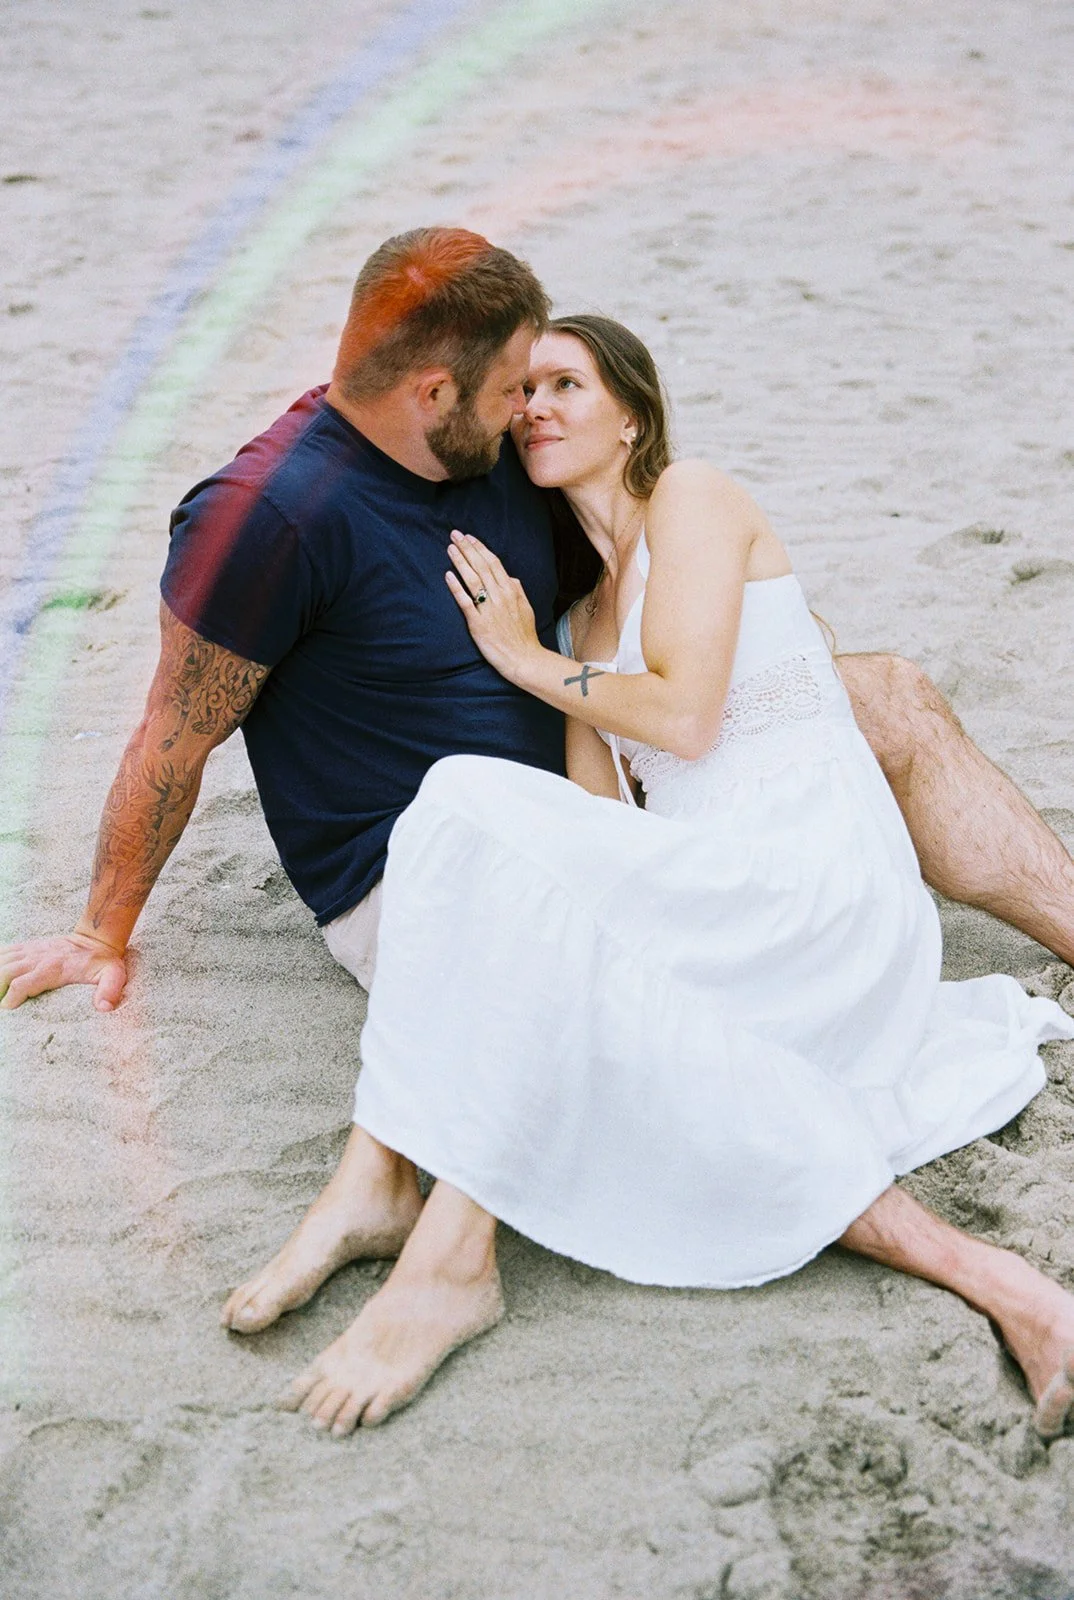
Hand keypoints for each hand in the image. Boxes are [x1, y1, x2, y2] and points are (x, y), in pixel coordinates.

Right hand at [0, 932, 127, 1011]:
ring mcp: (32, 951)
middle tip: (0, 1001)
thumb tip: (104, 1008)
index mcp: (53, 968)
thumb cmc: (103, 962)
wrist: (97, 938)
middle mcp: (38, 958)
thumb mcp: (113, 976)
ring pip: (2, 960)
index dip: (11, 998)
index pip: (23, 983)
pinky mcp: (28, 947)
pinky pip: (5, 950)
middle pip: (5, 971)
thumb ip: (109, 990)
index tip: (8, 1008)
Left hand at [446, 531, 542, 684]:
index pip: (493, 563)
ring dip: (460, 562)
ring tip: (450, 548)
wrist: (524, 659)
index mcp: (511, 590)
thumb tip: (510, 578)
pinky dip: (456, 587)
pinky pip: (465, 602)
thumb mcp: (526, 608)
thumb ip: (517, 591)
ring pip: (472, 579)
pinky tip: (448, 575)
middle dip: (467, 548)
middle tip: (454, 534)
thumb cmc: (524, 635)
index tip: (469, 537)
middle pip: (481, 566)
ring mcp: (489, 609)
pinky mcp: (478, 624)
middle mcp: (500, 596)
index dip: (480, 548)